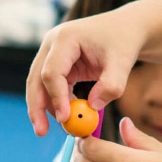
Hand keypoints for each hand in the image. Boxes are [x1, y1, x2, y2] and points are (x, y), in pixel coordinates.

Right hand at [25, 10, 144, 135]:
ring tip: (60, 128)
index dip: (56, 97)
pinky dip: (58, 102)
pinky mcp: (58, 64)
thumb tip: (92, 107)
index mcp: (66, 38)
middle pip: (36, 79)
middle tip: (41, 132)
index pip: (52, 72)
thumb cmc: (123, 42)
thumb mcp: (123, 62)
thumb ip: (112, 85)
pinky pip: (52, 87)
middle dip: (37, 107)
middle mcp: (52, 43)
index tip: (65, 119)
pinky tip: (69, 116)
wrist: (125, 29)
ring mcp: (52, 53)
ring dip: (46, 107)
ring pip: (40, 84)